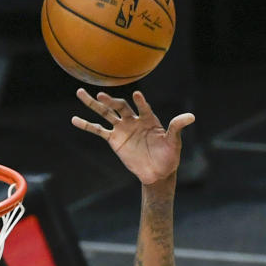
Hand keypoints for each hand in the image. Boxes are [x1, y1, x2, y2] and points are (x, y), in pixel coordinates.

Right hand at [71, 89, 194, 186]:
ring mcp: (122, 129)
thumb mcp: (174, 142)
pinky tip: (74, 119)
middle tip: (101, 94)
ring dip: (94, 104)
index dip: (140, 102)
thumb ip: (177, 127)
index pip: (143, 107)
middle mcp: (134, 120)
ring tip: (80, 93)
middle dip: (110, 100)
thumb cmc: (168, 156)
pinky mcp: (114, 140)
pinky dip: (86, 125)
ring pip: (106, 113)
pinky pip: (98, 131)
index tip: (137, 95)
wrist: (158, 173)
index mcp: (149, 118)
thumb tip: (191, 117)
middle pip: (119, 106)